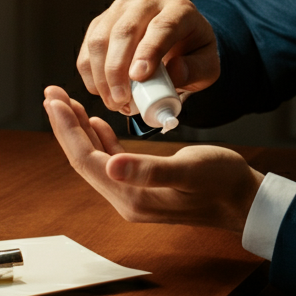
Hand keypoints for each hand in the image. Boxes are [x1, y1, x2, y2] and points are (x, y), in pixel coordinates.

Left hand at [44, 86, 262, 232]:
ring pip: (95, 157)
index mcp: (131, 196)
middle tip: (51, 94)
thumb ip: (150, 170)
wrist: (243, 201)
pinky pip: (112, 160)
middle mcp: (126, 197)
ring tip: (65, 103)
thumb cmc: (221, 184)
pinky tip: (97, 123)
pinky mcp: (145, 183)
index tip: (54, 100)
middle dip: (66, 125)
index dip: (67, 129)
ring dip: (79, 130)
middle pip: (84, 158)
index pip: (86, 160)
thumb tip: (112, 164)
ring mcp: (134, 191)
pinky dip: (100, 139)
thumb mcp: (189, 171)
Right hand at [77, 0, 219, 113]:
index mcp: (180, 10)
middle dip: (117, 69)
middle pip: (124, 30)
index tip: (139, 77)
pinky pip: (88, 47)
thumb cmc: (193, 55)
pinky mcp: (103, 21)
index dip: (148, 51)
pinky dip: (90, 72)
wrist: (180, 43)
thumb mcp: (207, 67)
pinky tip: (102, 91)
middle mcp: (148, 2)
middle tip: (120, 101)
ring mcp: (122, 8)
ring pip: (100, 38)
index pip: (162, 26)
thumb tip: (174, 72)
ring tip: (114, 102)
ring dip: (101, 74)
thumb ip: (195, 70)